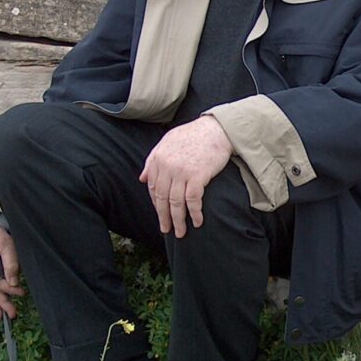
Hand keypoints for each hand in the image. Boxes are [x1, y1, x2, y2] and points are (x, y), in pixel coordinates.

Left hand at [139, 116, 233, 237]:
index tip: (161, 214)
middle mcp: (167, 166)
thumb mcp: (168, 142)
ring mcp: (181, 172)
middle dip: (164, 217)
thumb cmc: (194, 135)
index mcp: (158, 158)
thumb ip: (153, 159)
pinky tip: (197, 222)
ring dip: (178, 220)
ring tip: (181, 232)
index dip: (157, 204)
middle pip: (162, 198)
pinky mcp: (197, 176)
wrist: (217, 129)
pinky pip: (192, 200)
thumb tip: (142, 179)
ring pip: (175, 203)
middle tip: (166, 229)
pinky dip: (194, 213)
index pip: (153, 188)